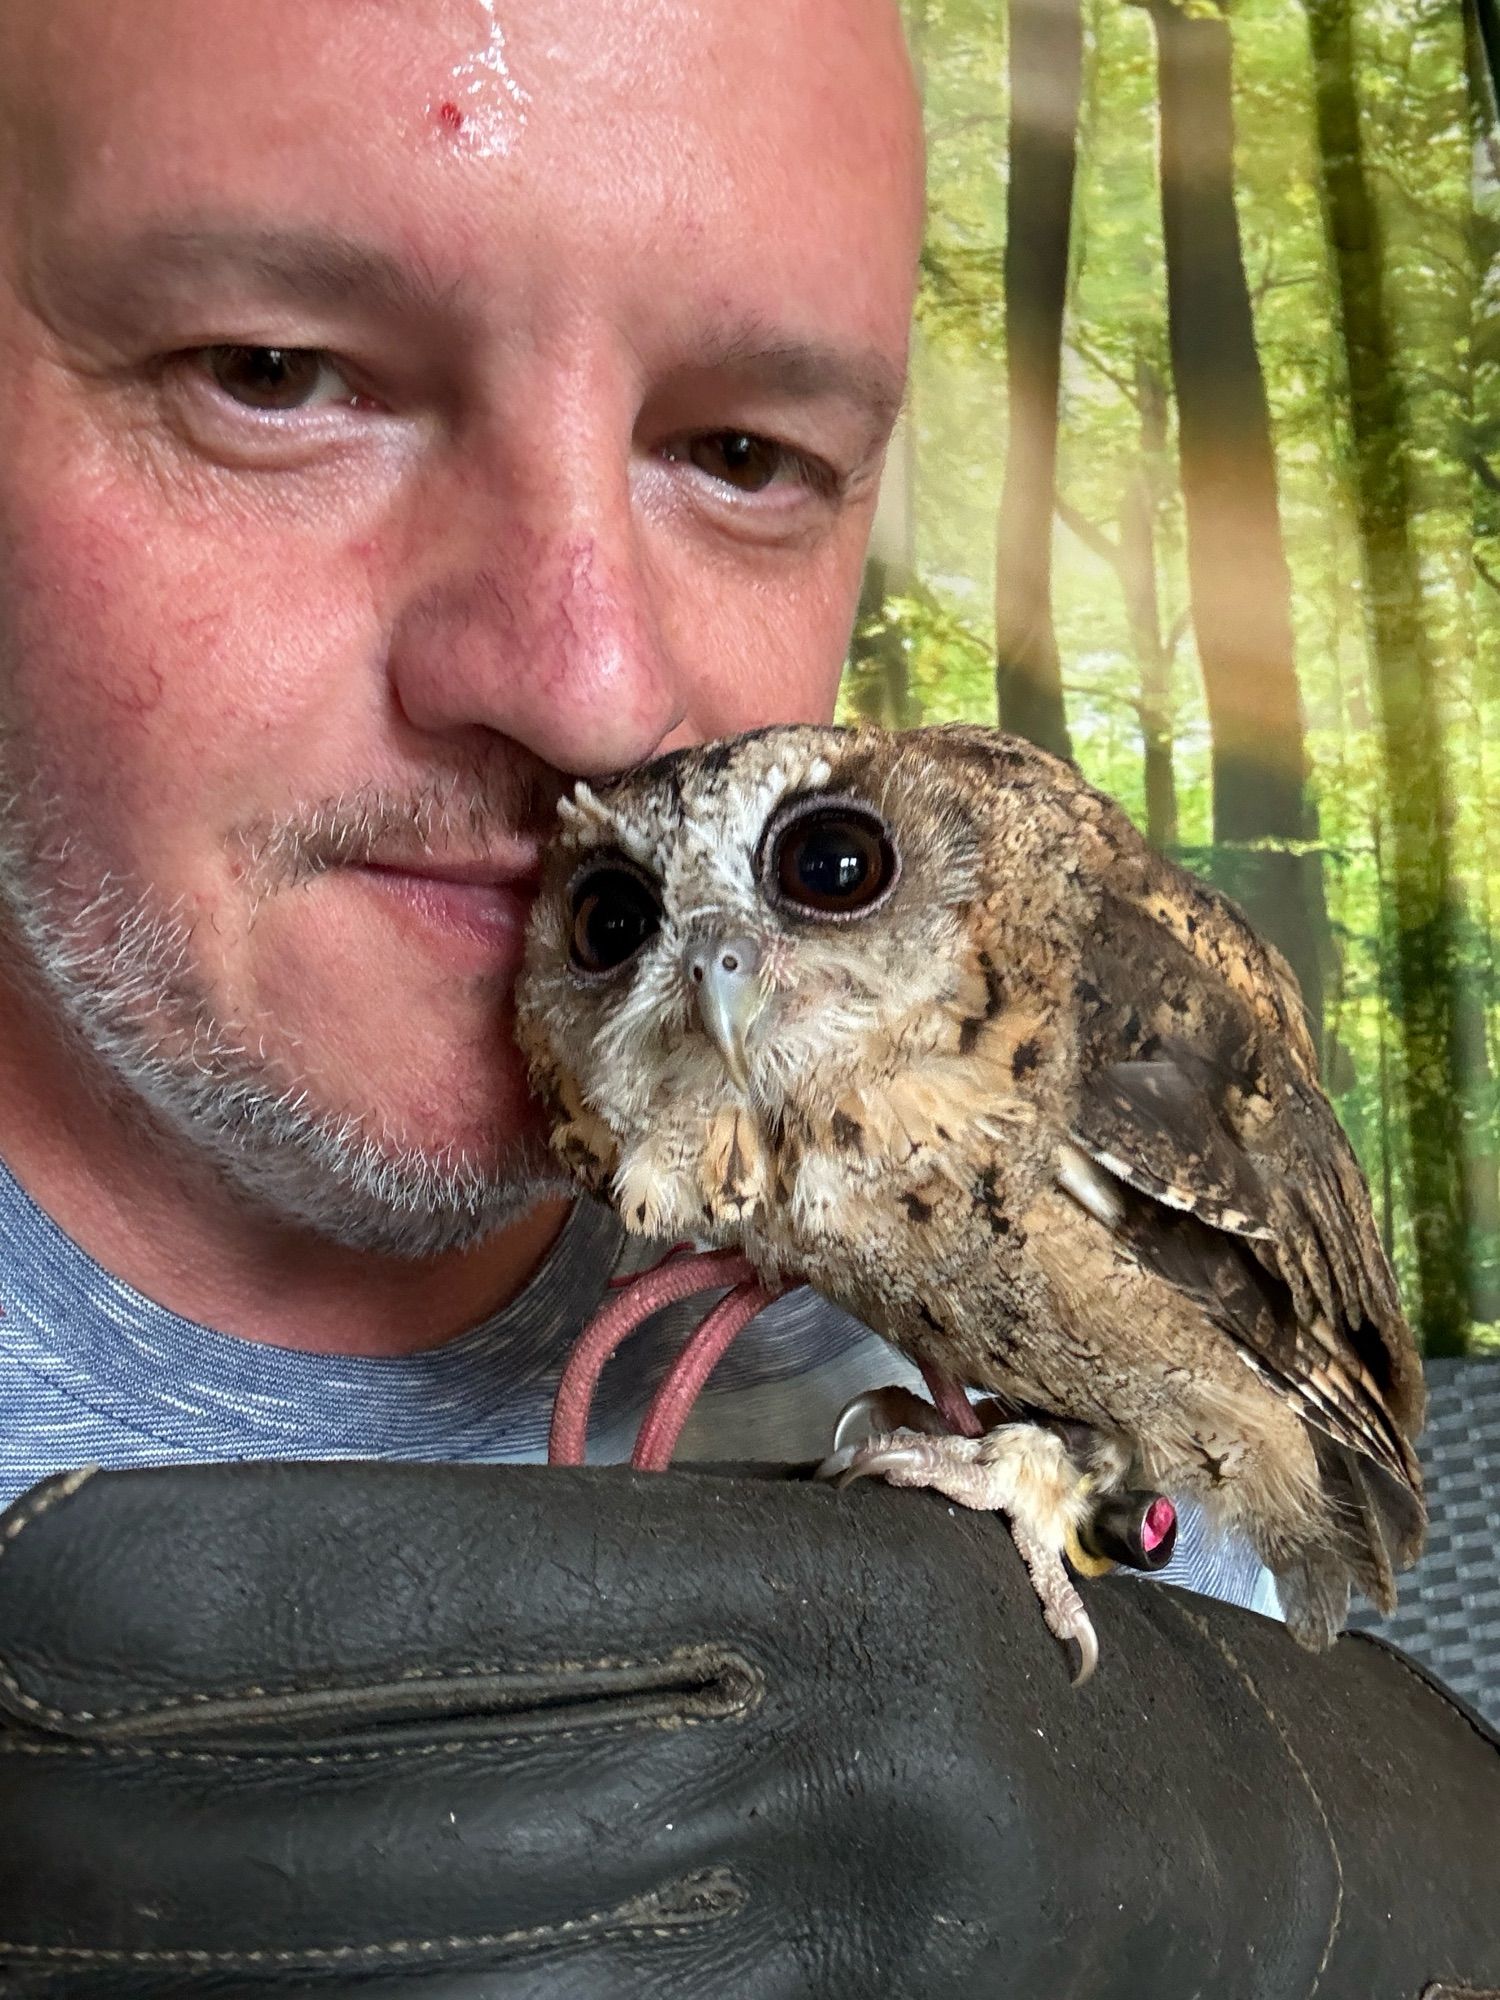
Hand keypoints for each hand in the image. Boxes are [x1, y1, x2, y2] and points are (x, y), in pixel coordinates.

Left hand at [0, 1460, 1494, 1997]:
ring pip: (416, 1968)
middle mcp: (795, 1767)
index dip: (191, 1611)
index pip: (420, 1600)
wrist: (1200, 1841)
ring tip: (47, 1909)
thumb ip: (586, 1595)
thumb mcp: (808, 1557)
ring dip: (203, 1942)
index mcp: (797, 1585)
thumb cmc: (963, 1661)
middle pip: (373, 1806)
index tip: (38, 1597)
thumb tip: (287, 1632)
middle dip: (131, 1806)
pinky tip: (231, 1980)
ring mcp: (805, 1946)